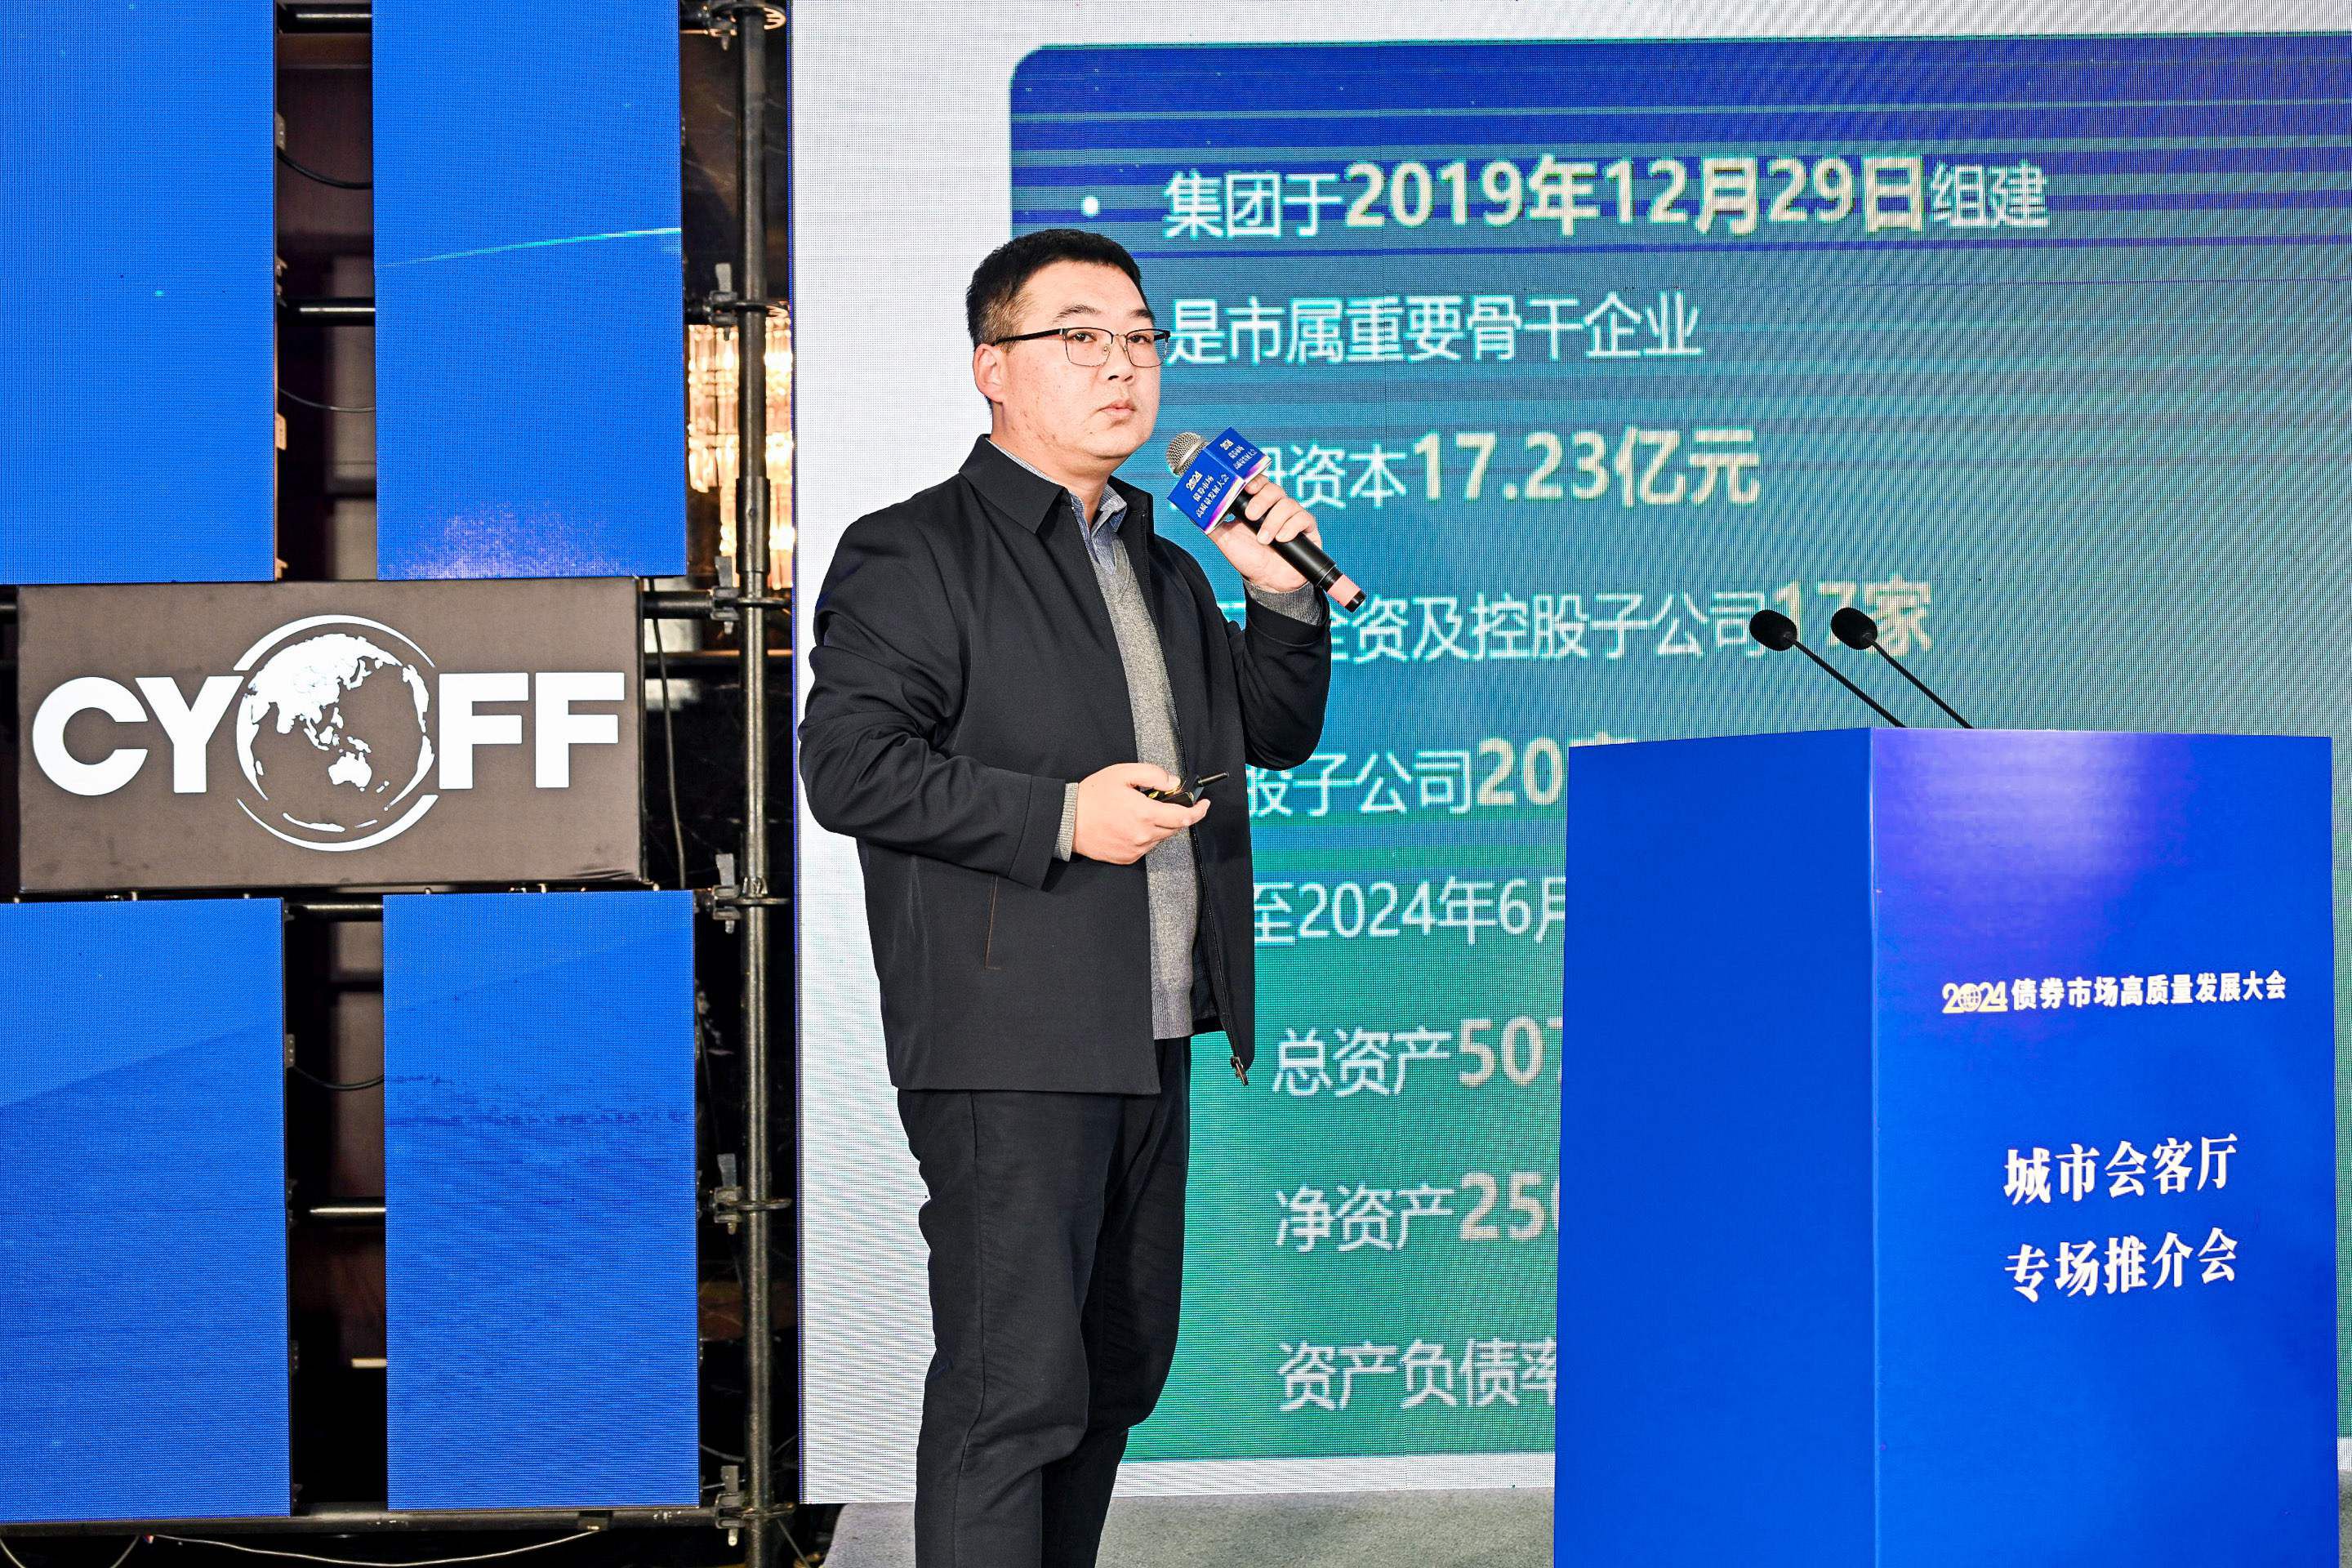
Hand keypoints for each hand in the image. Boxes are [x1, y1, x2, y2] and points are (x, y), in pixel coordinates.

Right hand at [1073, 763, 1208, 864]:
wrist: (1067, 820)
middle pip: (1175, 828)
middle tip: (1164, 802)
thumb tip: (1173, 782)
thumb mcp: (1123, 773)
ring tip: (1139, 811)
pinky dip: (1145, 835)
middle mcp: (1143, 835)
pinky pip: (1146, 846)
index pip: (1184, 817)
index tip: (1204, 804)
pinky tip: (1130, 824)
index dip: (1198, 810)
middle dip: (1177, 814)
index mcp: (1145, 813)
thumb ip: (1153, 774)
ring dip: (1159, 825)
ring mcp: (1136, 849)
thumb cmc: (1092, 795)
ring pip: (1160, 837)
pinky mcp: (1127, 858)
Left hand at [1203, 473, 1322, 593]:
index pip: (1259, 483)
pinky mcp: (1307, 528)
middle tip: (1251, 516)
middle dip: (1262, 500)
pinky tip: (1281, 539)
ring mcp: (1292, 517)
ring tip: (1264, 539)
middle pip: (1274, 489)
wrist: (1268, 582)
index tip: (1247, 487)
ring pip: (1288, 504)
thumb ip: (1213, 524)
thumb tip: (1196, 511)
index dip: (1255, 480)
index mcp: (1258, 505)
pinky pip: (1303, 518)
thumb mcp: (1226, 540)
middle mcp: (1276, 507)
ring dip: (1273, 521)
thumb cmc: (1249, 558)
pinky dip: (1291, 527)